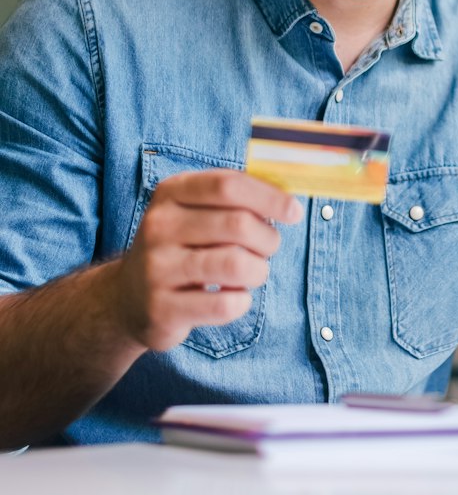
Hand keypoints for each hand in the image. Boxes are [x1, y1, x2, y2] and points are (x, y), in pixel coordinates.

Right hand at [110, 169, 303, 351]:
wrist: (127, 298)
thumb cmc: (182, 245)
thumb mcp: (197, 210)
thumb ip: (237, 199)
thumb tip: (287, 202)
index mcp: (172, 192)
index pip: (228, 185)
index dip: (269, 197)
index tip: (294, 212)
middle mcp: (159, 226)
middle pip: (238, 224)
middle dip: (268, 238)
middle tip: (268, 248)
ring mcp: (156, 268)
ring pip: (236, 264)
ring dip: (259, 270)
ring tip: (253, 272)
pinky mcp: (161, 309)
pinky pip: (225, 304)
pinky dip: (242, 301)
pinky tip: (233, 297)